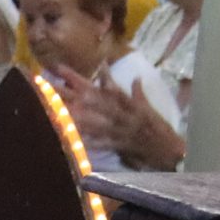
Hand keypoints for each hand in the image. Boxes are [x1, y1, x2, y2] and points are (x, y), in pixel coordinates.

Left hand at [57, 66, 182, 168]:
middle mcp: (122, 113)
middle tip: (48, 85)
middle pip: (91, 101)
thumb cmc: (159, 128)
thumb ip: (138, 92)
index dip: (81, 77)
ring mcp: (120, 129)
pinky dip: (91, 141)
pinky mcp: (120, 145)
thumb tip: (136, 76)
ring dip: (75, 115)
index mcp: (128, 103)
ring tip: (56, 110)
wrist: (172, 150)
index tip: (62, 68)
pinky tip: (76, 139)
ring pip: (94, 120)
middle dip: (69, 93)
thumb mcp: (148, 108)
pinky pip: (103, 143)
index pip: (103, 86)